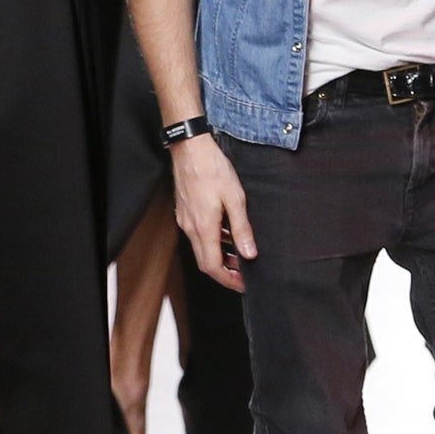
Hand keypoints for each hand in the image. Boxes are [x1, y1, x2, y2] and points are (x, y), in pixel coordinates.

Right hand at [170, 134, 256, 290]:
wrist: (190, 148)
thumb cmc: (212, 169)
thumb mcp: (235, 199)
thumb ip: (242, 229)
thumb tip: (249, 254)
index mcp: (204, 228)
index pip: (212, 267)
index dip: (228, 280)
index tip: (243, 285)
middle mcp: (191, 228)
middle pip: (205, 262)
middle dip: (224, 272)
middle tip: (243, 275)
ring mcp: (185, 220)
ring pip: (201, 249)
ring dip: (219, 256)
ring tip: (238, 254)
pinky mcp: (185, 212)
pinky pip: (198, 235)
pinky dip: (212, 241)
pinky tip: (226, 233)